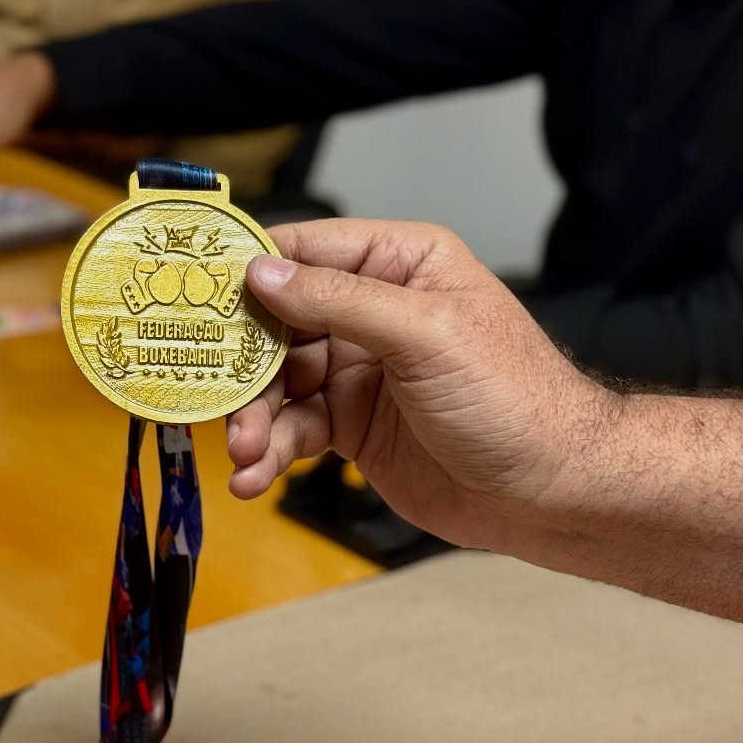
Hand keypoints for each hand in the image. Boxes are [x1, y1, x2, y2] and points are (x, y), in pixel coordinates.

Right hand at [227, 219, 619, 551]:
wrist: (551, 491)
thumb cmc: (514, 399)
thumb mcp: (425, 334)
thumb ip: (338, 300)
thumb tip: (262, 272)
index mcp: (398, 264)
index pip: (303, 251)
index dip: (245, 273)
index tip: (192, 296)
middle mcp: (371, 312)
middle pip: (275, 325)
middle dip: (242, 367)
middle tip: (217, 399)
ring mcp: (359, 371)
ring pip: (276, 386)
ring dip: (253, 421)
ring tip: (246, 455)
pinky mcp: (352, 427)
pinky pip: (293, 432)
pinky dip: (270, 455)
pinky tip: (255, 479)